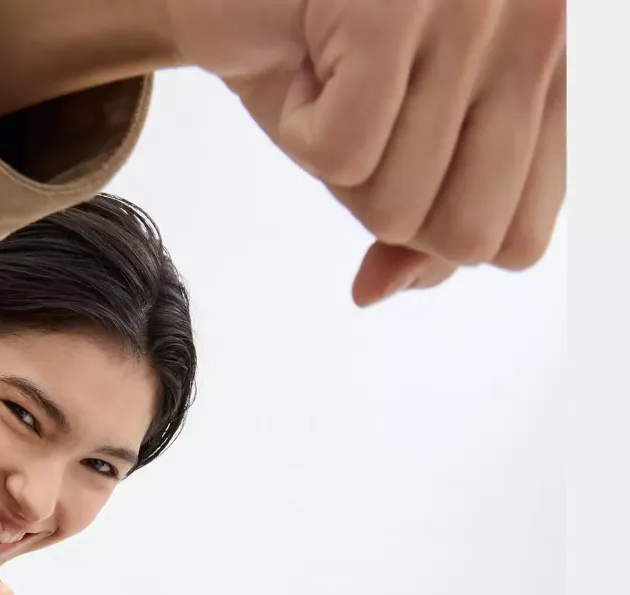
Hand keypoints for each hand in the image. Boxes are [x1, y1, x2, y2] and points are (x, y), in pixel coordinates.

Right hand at [158, 0, 564, 302]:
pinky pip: (343, 155)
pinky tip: (308, 67)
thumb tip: (382, 289)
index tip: (400, 159)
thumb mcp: (396, 154)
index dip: (437, 230)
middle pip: (465, 236)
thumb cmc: (331, 60)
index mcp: (571, 65)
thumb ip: (426, 230)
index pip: (522, 238)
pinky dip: (300, 128)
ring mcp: (478, 7)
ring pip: (397, 204)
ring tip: (339, 81)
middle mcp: (548, 26)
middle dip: (387, 200)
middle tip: (370, 121)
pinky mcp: (393, 7)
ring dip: (337, 162)